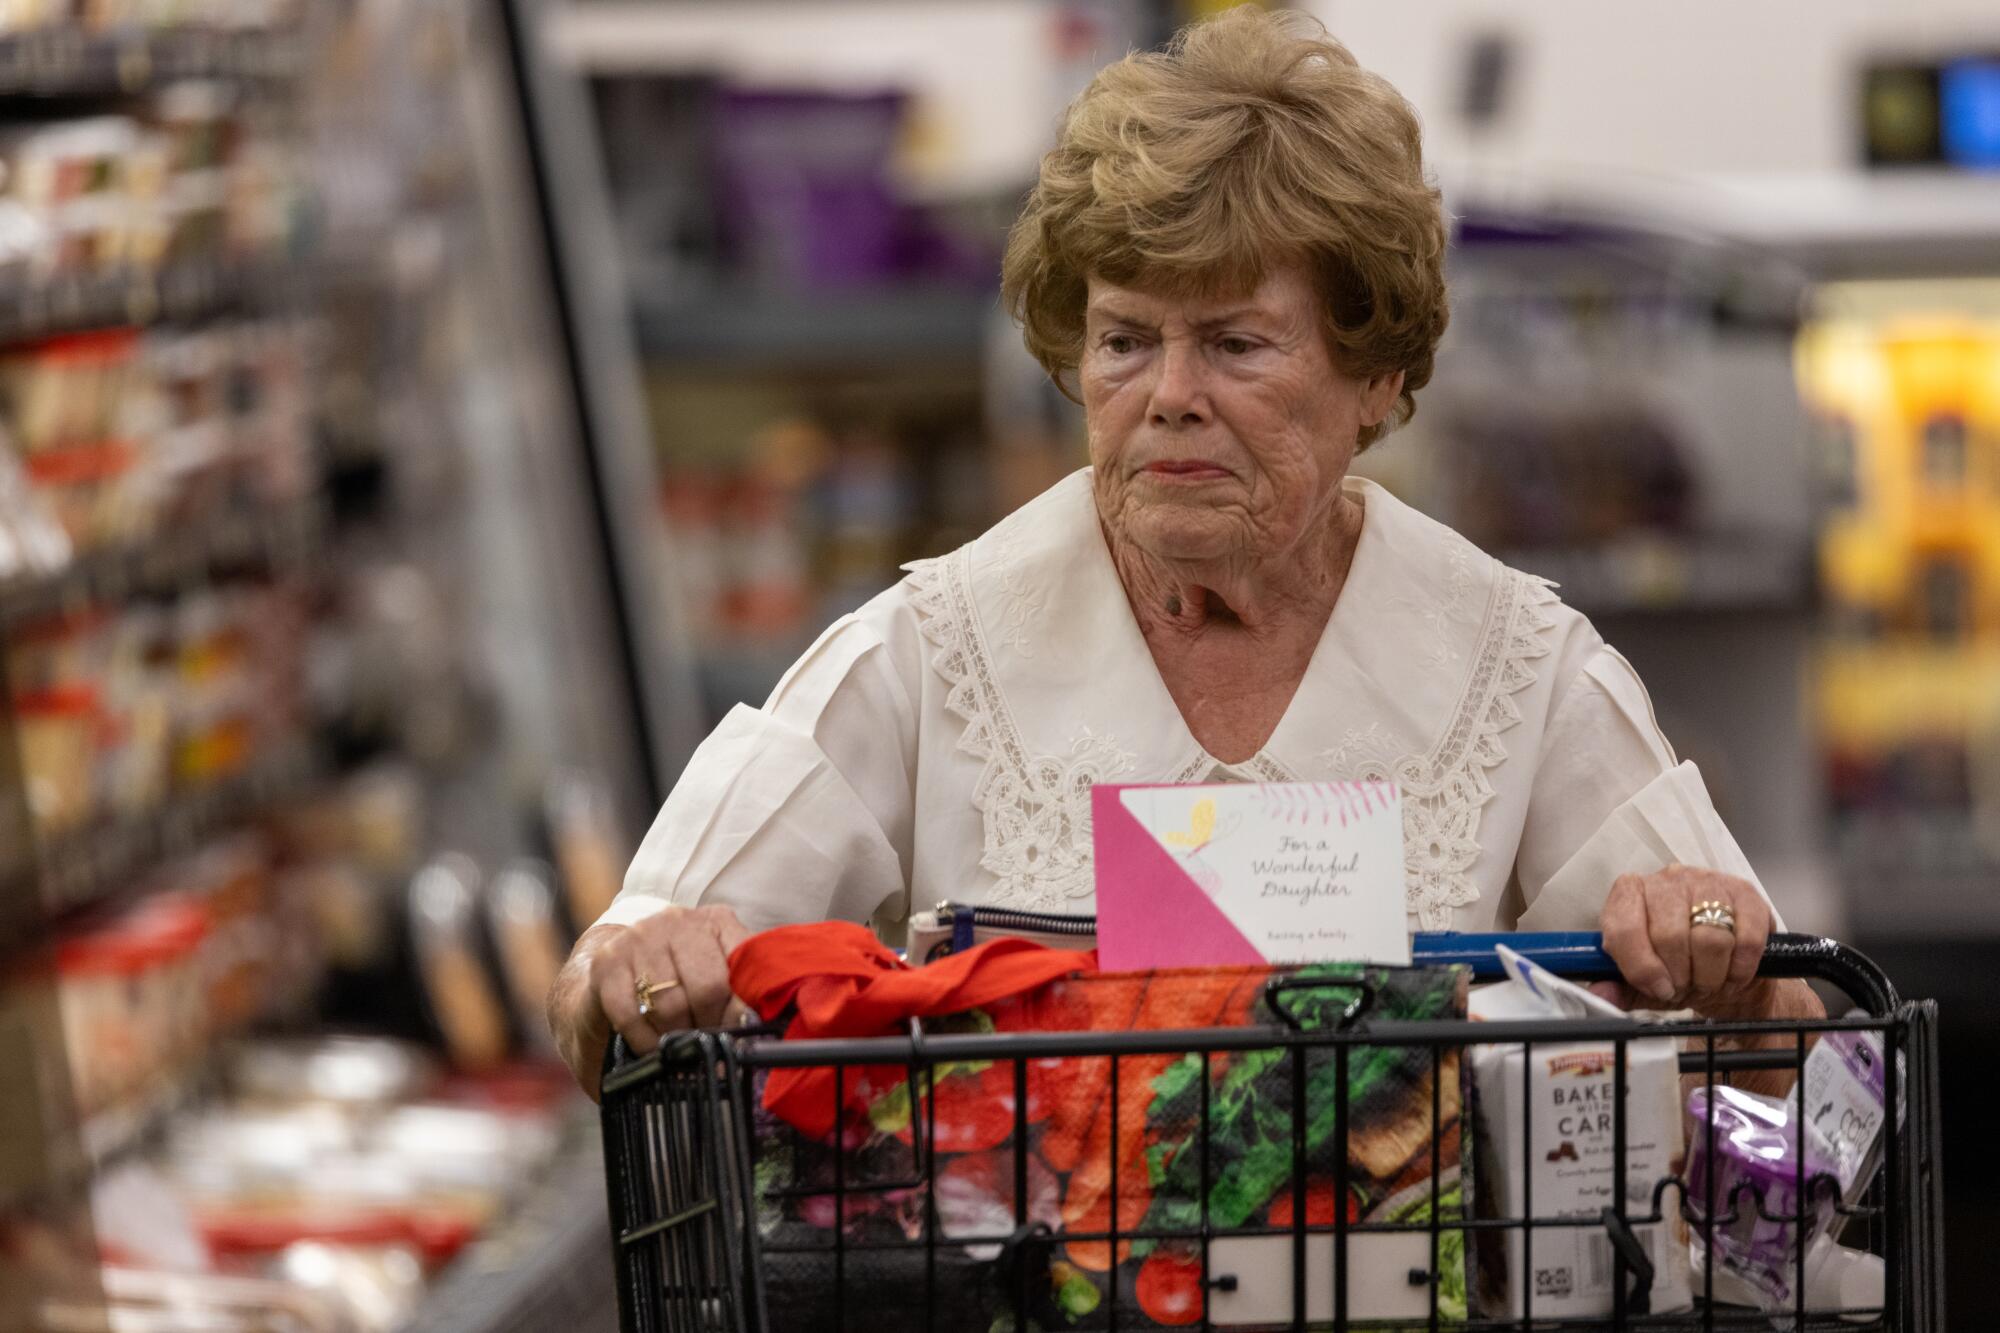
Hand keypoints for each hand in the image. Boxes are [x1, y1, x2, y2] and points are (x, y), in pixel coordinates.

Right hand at [546, 902, 749, 1098]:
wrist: (604, 981)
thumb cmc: (673, 985)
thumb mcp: (714, 980)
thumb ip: (741, 994)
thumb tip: (759, 1029)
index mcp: (716, 921)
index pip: (744, 967)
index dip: (743, 1011)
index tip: (740, 1038)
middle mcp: (678, 920)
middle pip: (708, 988)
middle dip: (708, 1026)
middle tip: (703, 1042)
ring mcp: (639, 936)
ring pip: (670, 1004)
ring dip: (675, 1037)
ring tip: (677, 1044)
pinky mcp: (606, 961)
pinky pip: (631, 1015)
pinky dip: (644, 1041)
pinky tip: (649, 1046)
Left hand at [1597, 865, 1775, 1018]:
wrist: (1724, 964)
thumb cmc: (1677, 967)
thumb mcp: (1642, 982)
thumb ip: (1618, 988)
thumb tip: (1600, 995)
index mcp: (1630, 893)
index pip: (1624, 927)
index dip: (1641, 967)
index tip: (1658, 989)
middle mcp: (1666, 880)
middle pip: (1670, 936)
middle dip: (1679, 976)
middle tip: (1684, 987)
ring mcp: (1708, 882)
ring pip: (1710, 939)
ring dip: (1710, 975)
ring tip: (1707, 982)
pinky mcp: (1745, 893)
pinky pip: (1746, 939)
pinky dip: (1740, 968)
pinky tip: (1732, 974)